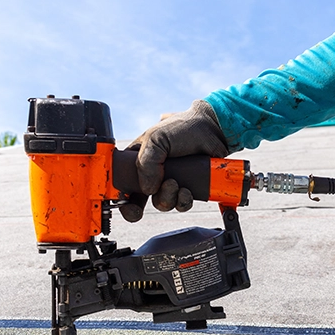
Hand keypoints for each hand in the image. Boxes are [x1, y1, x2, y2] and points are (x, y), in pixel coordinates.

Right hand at [119, 100, 229, 221]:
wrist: (214, 130)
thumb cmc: (183, 127)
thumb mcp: (155, 138)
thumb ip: (145, 163)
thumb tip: (147, 189)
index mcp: (139, 160)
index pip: (122, 182)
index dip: (120, 196)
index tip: (123, 201)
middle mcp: (152, 174)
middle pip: (139, 200)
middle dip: (139, 206)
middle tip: (143, 203)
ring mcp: (170, 182)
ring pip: (161, 203)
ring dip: (166, 198)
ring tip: (174, 182)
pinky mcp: (187, 189)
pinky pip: (180, 205)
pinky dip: (182, 200)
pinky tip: (186, 189)